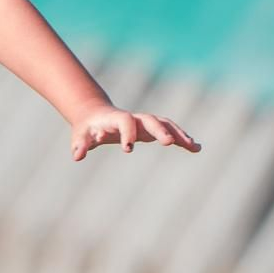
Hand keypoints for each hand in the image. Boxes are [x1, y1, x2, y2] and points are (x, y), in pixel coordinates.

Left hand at [69, 105, 199, 158]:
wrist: (95, 116)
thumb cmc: (87, 128)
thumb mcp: (80, 136)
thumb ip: (80, 144)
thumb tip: (77, 156)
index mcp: (116, 118)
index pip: (125, 121)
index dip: (127, 133)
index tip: (127, 149)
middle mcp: (134, 118)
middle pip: (151, 120)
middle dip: (160, 130)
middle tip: (168, 143)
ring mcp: (144, 122)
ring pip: (165, 124)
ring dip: (178, 134)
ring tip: (193, 146)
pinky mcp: (151, 129)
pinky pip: (170, 131)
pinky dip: (182, 138)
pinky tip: (196, 148)